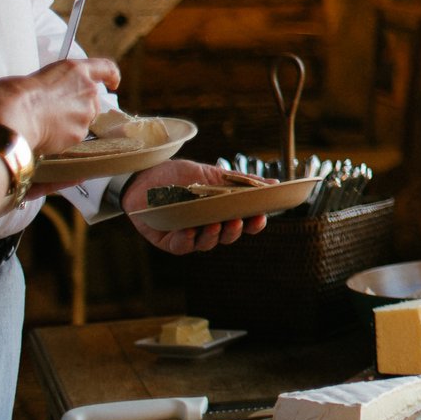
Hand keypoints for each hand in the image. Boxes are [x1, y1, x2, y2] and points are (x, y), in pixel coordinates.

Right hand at [0, 57, 119, 155]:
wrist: (11, 119)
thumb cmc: (13, 96)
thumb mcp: (29, 77)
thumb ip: (45, 83)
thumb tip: (37, 93)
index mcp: (75, 70)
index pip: (105, 68)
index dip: (111, 75)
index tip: (113, 82)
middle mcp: (87, 90)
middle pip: (92, 100)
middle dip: (77, 106)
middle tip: (54, 110)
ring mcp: (86, 114)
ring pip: (83, 119)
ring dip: (70, 121)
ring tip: (45, 123)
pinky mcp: (80, 134)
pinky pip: (74, 135)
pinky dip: (63, 136)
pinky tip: (45, 134)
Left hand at [123, 160, 269, 254]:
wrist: (146, 173)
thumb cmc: (181, 174)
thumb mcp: (215, 174)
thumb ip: (242, 182)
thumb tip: (274, 184)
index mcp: (222, 213)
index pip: (244, 223)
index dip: (254, 223)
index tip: (260, 216)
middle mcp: (208, 226)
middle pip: (228, 236)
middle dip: (235, 231)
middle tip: (236, 220)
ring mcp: (189, 235)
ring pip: (207, 244)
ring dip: (213, 236)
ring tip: (214, 223)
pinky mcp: (168, 241)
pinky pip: (182, 247)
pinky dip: (188, 240)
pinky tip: (190, 230)